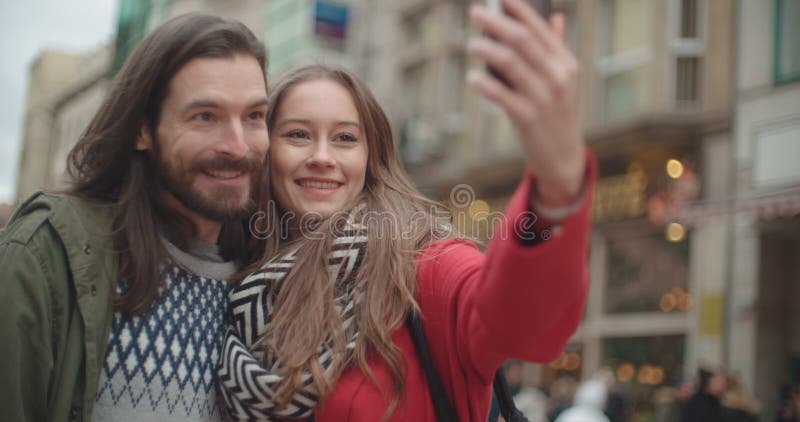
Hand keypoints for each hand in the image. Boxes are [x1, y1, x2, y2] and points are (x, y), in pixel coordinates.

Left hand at [467, 0, 584, 206]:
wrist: (562, 156)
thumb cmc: (557, 113)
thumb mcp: (563, 80)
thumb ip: (556, 48)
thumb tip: (556, 16)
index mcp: (565, 62)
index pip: (539, 28)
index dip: (518, 9)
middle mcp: (557, 76)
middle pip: (521, 40)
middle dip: (496, 22)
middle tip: (475, 12)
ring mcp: (543, 97)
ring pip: (509, 63)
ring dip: (485, 49)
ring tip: (470, 44)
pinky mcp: (528, 117)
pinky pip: (501, 94)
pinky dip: (484, 84)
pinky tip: (471, 77)